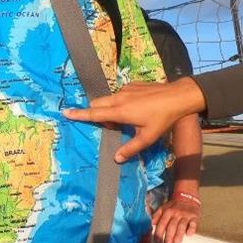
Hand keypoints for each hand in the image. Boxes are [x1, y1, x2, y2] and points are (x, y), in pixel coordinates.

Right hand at [62, 77, 205, 158]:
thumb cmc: (162, 119)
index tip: (65, 112)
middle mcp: (118, 98)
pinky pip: (119, 93)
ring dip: (109, 108)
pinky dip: (120, 101)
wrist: (177, 96)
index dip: (79, 114)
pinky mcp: (132, 84)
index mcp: (119, 112)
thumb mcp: (147, 138)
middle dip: (96, 113)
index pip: (94, 114)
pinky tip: (137, 107)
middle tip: (110, 125)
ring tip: (126, 118)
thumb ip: (130, 148)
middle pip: (97, 104)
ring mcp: (125, 89)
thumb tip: (115, 158)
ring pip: (108, 99)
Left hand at [151, 198, 199, 242]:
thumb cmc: (173, 206)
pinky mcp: (194, 217)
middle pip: (172, 226)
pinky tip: (188, 234)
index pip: (162, 223)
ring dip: (179, 235)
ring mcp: (185, 215)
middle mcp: (176, 213)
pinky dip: (191, 229)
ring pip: (182, 226)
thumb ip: (156, 217)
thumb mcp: (163, 208)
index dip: (159, 232)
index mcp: (167, 211)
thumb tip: (150, 224)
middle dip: (169, 236)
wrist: (187, 197)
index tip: (157, 241)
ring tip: (176, 242)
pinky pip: (193, 223)